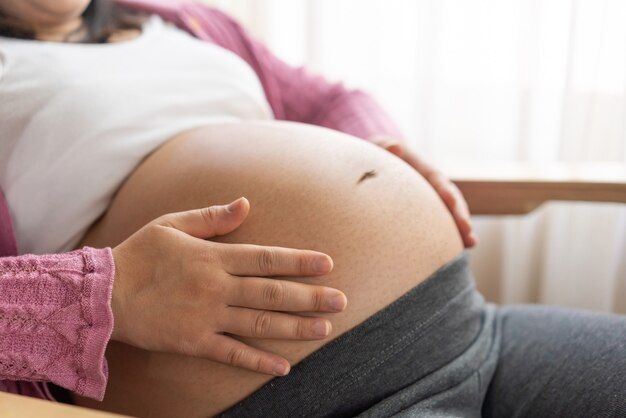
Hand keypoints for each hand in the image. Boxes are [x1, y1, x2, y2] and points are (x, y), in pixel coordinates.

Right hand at [110, 197, 346, 375]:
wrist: (104, 294)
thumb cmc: (141, 254)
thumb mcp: (173, 224)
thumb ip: (213, 218)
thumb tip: (246, 204)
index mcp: (213, 256)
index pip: (266, 258)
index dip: (299, 261)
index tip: (327, 264)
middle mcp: (216, 287)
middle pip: (272, 293)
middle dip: (310, 296)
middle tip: (342, 301)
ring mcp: (207, 317)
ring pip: (259, 323)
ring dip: (295, 327)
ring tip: (325, 329)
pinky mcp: (194, 342)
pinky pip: (232, 354)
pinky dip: (258, 362)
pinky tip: (283, 367)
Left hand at [369, 136, 477, 247]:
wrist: (379, 163)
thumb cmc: (379, 154)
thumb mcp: (378, 146)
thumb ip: (385, 147)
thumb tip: (395, 148)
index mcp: (423, 169)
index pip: (436, 180)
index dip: (444, 190)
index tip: (450, 200)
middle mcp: (433, 186)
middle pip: (450, 199)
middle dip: (459, 214)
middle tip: (467, 229)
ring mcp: (432, 201)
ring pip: (449, 215)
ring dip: (461, 228)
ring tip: (470, 243)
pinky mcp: (428, 214)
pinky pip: (441, 225)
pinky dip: (451, 236)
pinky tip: (460, 250)